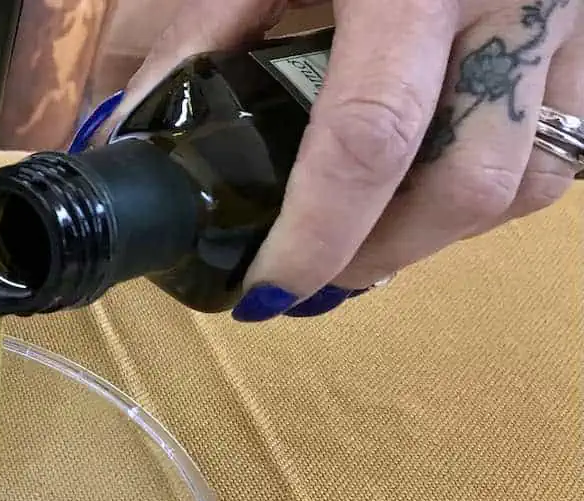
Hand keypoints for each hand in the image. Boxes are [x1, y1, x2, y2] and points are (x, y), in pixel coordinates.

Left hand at [110, 0, 583, 319]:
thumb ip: (211, 28)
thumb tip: (140, 129)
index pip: (369, 140)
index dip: (315, 236)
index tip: (264, 292)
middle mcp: (515, 6)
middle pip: (466, 187)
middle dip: (381, 256)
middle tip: (314, 280)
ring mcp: (570, 25)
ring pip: (525, 181)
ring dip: (439, 234)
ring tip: (366, 242)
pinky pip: (560, 146)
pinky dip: (488, 190)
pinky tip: (426, 189)